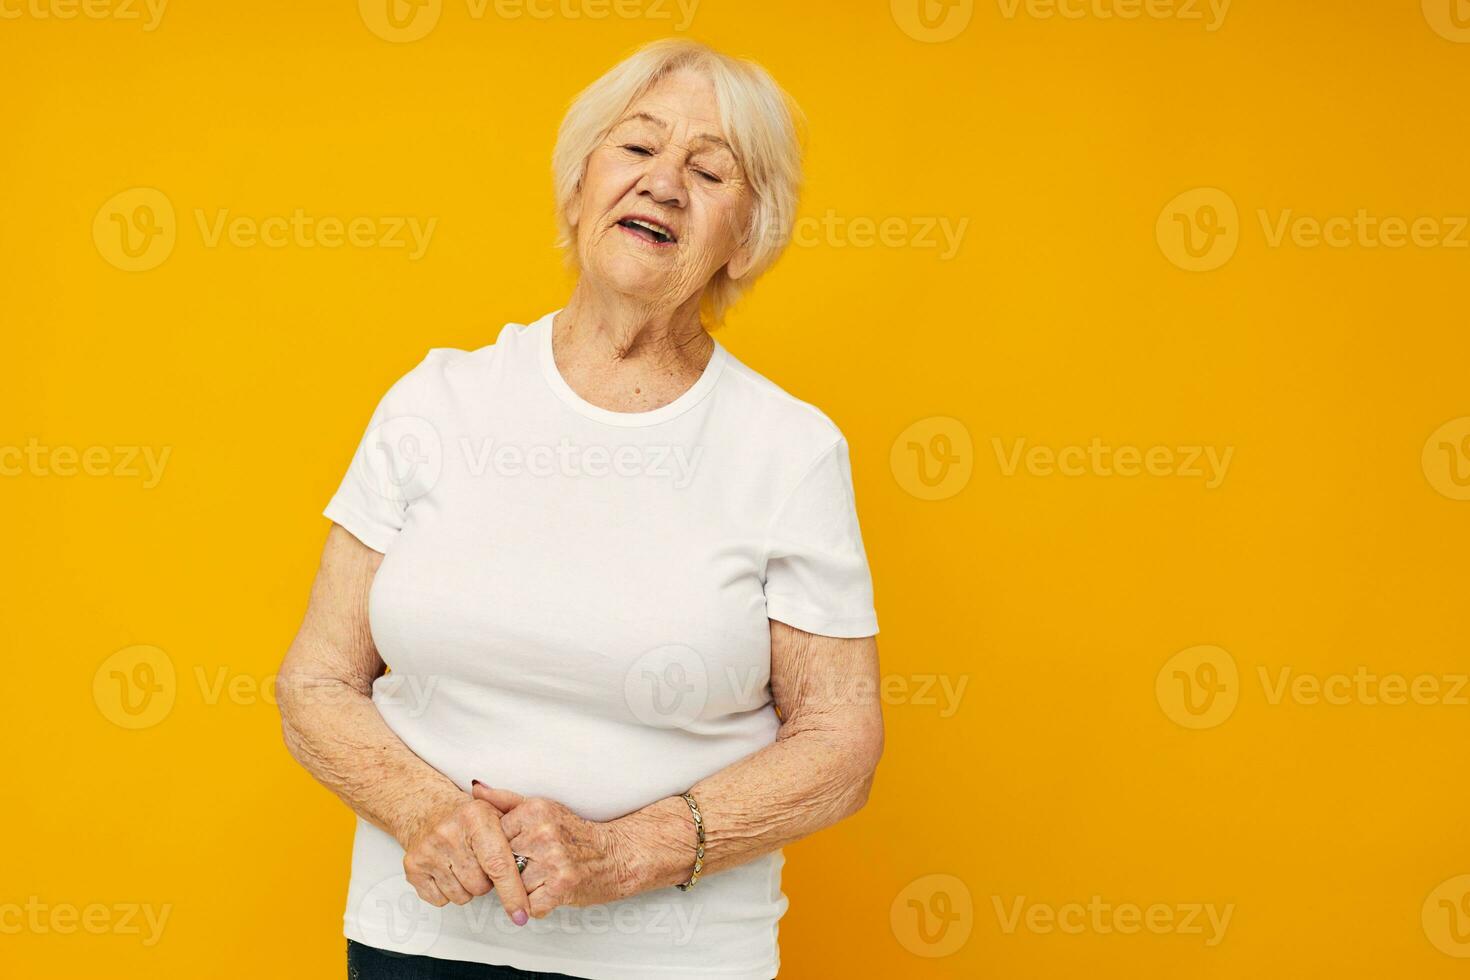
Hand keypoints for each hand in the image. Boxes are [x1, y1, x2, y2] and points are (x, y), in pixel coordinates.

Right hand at [400, 786, 530, 924]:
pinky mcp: (413, 867)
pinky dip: (447, 891)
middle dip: (487, 881)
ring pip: (461, 896)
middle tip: (482, 861)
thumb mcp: (497, 810)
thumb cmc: (469, 815)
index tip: (521, 914)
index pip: (499, 865)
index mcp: (475, 817)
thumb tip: (537, 859)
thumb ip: (522, 830)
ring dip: (467, 886)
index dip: (513, 893)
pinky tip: (448, 869)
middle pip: (480, 886)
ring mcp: (428, 851)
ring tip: (464, 863)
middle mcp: (448, 833)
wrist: (426, 808)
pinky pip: (440, 900)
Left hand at [472, 783, 626, 916]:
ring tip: (545, 877)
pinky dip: (538, 905)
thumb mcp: (543, 808)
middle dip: (514, 869)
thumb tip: (476, 788)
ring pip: (514, 886)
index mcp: (535, 810)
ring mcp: (553, 861)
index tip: (521, 849)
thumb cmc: (575, 834)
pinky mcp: (561, 887)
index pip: (495, 836)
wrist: (616, 855)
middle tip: (535, 865)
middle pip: (503, 862)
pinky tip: (551, 891)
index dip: (504, 848)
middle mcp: (543, 833)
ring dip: (526, 889)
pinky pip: (529, 906)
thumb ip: (506, 801)